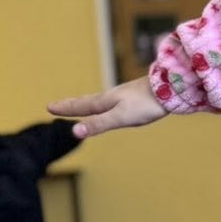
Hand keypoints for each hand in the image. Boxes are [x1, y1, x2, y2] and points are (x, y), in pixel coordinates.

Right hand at [48, 76, 165, 139]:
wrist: (171, 89)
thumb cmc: (146, 104)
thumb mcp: (120, 117)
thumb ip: (98, 124)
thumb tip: (74, 132)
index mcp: (106, 102)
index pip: (81, 106)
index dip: (65, 108)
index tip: (49, 107)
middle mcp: (113, 97)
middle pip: (87, 101)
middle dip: (72, 104)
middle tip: (57, 104)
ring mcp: (125, 97)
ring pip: (100, 100)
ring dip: (87, 103)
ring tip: (81, 104)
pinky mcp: (136, 98)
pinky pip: (114, 102)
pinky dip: (105, 104)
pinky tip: (114, 105)